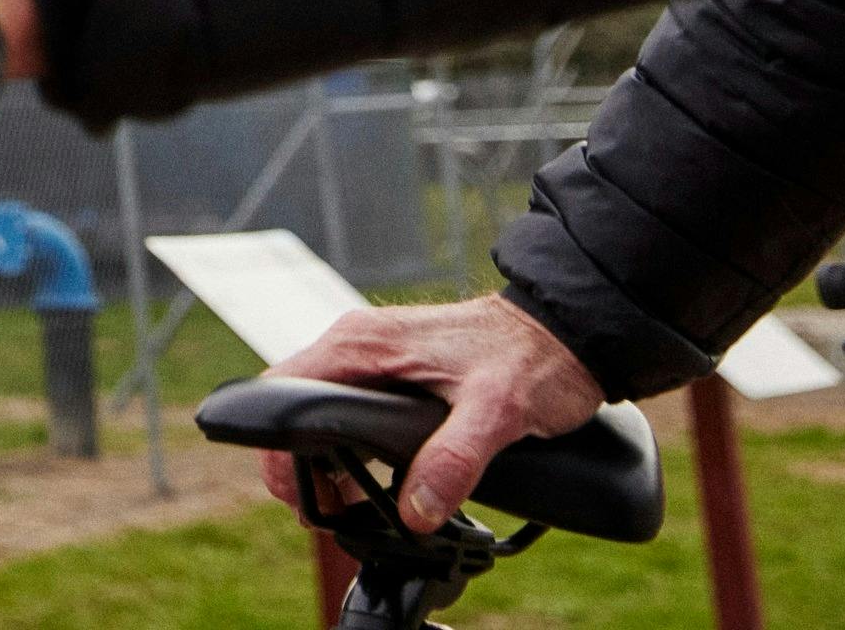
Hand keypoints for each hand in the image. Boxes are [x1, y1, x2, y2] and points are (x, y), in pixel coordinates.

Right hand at [255, 296, 607, 531]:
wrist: (565, 331)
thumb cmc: (532, 359)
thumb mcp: (497, 413)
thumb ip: (452, 460)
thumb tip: (415, 512)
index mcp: (362, 345)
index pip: (287, 392)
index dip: (279, 450)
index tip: (297, 497)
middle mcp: (357, 345)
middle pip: (297, 404)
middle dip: (299, 463)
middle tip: (322, 513)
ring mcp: (374, 356)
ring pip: (323, 410)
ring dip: (325, 459)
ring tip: (346, 508)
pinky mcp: (393, 370)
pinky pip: (350, 409)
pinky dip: (350, 448)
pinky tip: (372, 482)